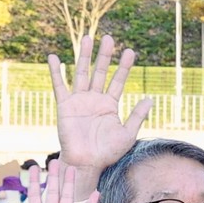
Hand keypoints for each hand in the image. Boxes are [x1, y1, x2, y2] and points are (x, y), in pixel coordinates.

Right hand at [46, 36, 149, 184]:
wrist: (86, 164)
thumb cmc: (107, 153)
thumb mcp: (127, 134)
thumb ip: (137, 116)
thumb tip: (150, 99)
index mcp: (109, 105)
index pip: (117, 81)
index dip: (124, 67)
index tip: (130, 52)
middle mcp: (94, 99)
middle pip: (100, 72)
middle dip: (104, 56)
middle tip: (109, 38)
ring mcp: (79, 101)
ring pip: (82, 73)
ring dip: (84, 56)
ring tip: (88, 38)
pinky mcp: (65, 106)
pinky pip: (59, 86)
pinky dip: (56, 72)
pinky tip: (54, 57)